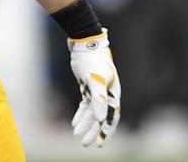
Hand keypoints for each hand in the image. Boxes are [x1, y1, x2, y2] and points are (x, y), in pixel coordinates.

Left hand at [68, 28, 120, 146]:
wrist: (84, 44)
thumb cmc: (92, 60)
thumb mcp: (95, 79)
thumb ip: (99, 99)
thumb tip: (100, 119)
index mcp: (112, 92)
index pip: (112, 116)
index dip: (107, 130)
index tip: (99, 143)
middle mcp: (107, 93)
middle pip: (100, 117)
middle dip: (93, 131)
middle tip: (85, 144)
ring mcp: (97, 91)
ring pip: (91, 112)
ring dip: (85, 124)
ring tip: (77, 135)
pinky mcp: (88, 87)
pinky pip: (85, 105)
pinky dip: (81, 114)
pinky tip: (74, 123)